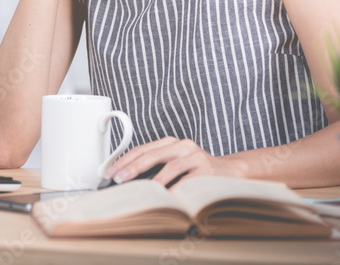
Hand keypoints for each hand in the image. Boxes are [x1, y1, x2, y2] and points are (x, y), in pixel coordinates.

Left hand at [104, 136, 247, 186]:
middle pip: (152, 154)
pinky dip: (175, 188)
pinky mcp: (207, 169)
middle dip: (132, 167)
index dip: (124, 160)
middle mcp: (182, 145)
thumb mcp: (174, 164)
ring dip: (154, 180)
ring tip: (141, 190)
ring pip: (170, 166)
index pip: (142, 149)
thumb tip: (128, 182)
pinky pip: (187, 180)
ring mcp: (196, 156)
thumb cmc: (196, 171)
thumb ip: (155, 168)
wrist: (230, 172)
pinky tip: (166, 197)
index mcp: (170, 143)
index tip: (110, 171)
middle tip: (119, 178)